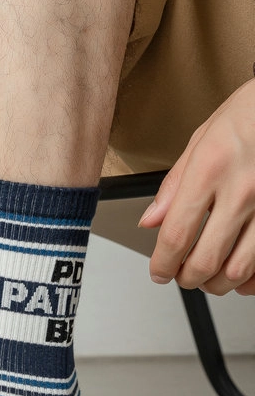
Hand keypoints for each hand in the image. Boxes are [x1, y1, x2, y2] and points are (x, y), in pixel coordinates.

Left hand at [138, 77, 254, 295]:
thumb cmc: (251, 112)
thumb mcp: (202, 138)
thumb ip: (174, 185)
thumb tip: (150, 221)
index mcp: (211, 169)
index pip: (176, 234)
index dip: (162, 263)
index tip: (158, 272)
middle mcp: (243, 190)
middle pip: (206, 259)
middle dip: (186, 278)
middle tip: (180, 276)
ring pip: (240, 269)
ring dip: (217, 283)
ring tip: (207, 277)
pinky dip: (251, 279)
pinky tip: (239, 274)